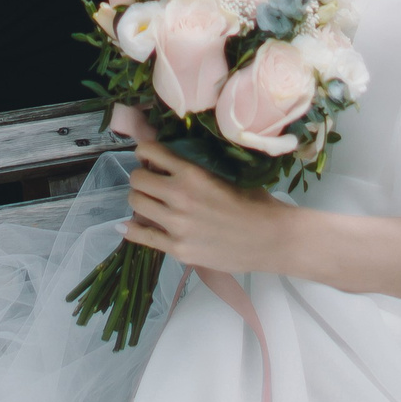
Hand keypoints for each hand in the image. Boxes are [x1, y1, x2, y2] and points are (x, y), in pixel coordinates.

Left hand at [122, 141, 300, 276]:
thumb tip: (170, 159)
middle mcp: (179, 196)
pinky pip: (141, 236)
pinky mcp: (177, 249)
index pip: (149, 151)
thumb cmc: (256, 202)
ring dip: (140, 200)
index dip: (145, 153)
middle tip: (151, 183)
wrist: (273, 238)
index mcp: (192, 173)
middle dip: (142, 177)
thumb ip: (197, 167)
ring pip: (135, 204)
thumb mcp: (226, 173)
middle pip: (137, 179)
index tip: (149, 158)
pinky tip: (127, 226)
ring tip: (150, 203)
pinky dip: (131, 229)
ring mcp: (176, 225)